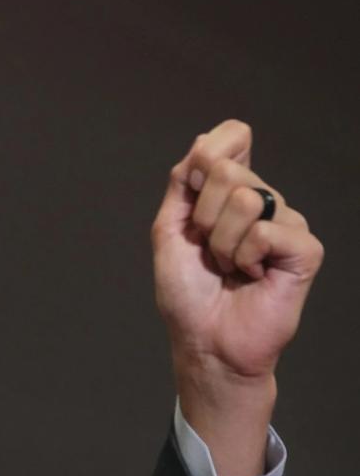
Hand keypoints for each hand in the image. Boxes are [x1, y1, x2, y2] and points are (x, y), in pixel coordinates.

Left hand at [151, 120, 322, 475]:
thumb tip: (204, 140)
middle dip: (202, 215)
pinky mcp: (304, 249)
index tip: (194, 190)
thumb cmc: (188, 292)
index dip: (208, 153)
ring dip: (221, 242)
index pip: (232, 135)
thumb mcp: (170, 230)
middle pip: (228, 170)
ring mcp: (286, 223)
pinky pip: (265, 231)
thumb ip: (184, 184)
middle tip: (208, 250)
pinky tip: (250, 276)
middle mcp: (263, 200)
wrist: (204, 340)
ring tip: (227, 267)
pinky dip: (244, 258)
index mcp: (229, 191)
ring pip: (247, 200)